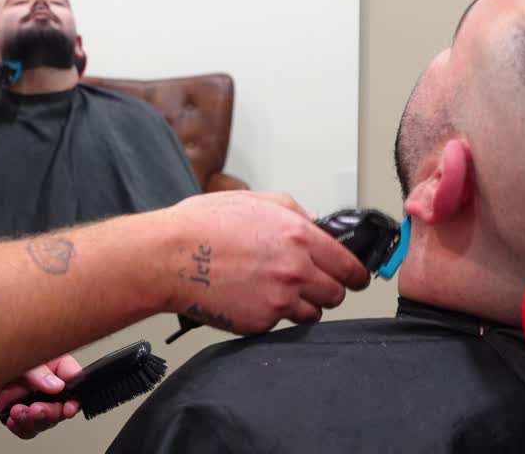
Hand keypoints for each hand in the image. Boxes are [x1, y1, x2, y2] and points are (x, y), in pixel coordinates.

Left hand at [0, 355, 83, 439]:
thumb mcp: (20, 355)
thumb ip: (38, 372)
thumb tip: (56, 385)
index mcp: (52, 363)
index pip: (72, 378)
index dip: (75, 395)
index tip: (69, 406)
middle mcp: (43, 381)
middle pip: (61, 405)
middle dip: (51, 412)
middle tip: (38, 410)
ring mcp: (29, 396)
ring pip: (44, 419)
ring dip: (35, 420)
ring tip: (20, 413)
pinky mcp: (15, 408)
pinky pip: (26, 426)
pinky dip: (21, 427)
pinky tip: (12, 420)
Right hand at [163, 191, 370, 333]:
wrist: (168, 257)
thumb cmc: (202, 226)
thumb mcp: (255, 200)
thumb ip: (294, 212)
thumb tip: (315, 224)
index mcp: (299, 236)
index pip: (349, 266)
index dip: (355, 274)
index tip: (355, 278)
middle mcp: (295, 270)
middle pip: (337, 294)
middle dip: (328, 289)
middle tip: (310, 283)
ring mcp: (279, 300)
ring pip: (313, 313)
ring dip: (302, 304)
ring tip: (275, 290)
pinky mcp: (260, 323)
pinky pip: (281, 324)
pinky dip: (272, 315)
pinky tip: (252, 297)